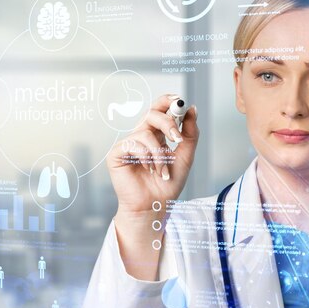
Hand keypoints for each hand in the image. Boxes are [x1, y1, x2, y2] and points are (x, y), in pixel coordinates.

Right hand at [107, 94, 198, 219]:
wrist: (155, 206)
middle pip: (152, 113)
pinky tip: (150, 170)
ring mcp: (128, 144)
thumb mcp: (185, 157)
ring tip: (162, 171)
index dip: (167, 101)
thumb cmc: (167, 185)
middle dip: (168, 123)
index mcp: (156, 135)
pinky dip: (147, 157)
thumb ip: (189, 134)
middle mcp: (141, 136)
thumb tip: (191, 109)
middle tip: (177, 139)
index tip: (179, 101)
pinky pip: (134, 143)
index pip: (159, 109)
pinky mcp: (116, 153)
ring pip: (146, 132)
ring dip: (160, 153)